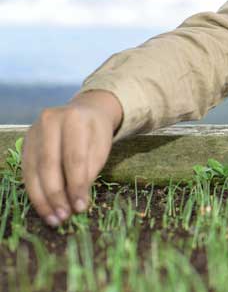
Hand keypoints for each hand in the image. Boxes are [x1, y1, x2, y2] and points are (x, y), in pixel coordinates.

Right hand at [22, 90, 122, 225]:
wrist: (84, 111)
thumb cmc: (95, 132)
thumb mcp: (101, 148)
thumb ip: (89, 171)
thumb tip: (77, 202)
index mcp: (74, 119)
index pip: (74, 158)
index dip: (76, 185)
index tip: (80, 207)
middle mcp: (49, 122)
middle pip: (50, 165)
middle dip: (56, 195)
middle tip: (64, 216)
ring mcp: (33, 132)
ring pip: (34, 171)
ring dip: (43, 199)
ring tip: (54, 218)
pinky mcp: (25, 143)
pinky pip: (27, 172)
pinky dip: (35, 193)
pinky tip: (44, 208)